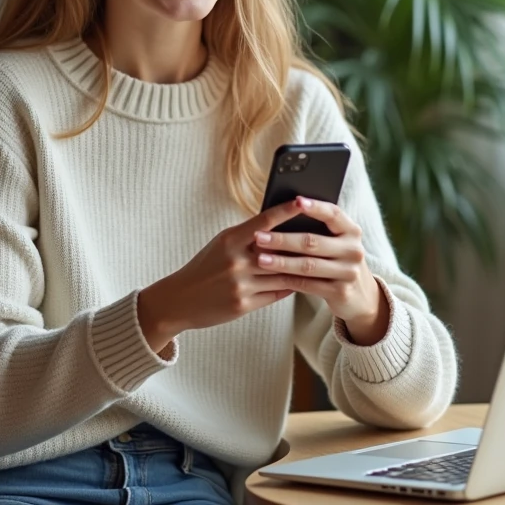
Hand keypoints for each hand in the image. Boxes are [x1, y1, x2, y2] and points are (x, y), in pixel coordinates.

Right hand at [136, 199, 305, 352]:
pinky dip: (291, 286)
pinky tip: (303, 281)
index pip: (263, 221)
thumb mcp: (221, 244)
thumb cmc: (204, 267)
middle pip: (279, 250)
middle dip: (302, 245)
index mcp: (230, 240)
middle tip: (325, 236)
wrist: (179, 299)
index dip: (286, 210)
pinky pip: (276, 294)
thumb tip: (277, 227)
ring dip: (302, 268)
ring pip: (282, 274)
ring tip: (321, 261)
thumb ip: (247, 236)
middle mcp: (236, 260)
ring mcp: (240, 284)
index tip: (304, 201)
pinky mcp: (243, 304)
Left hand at [251, 197, 388, 345]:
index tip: (295, 200)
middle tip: (259, 237)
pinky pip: (308, 284)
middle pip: (313, 242)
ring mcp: (348, 272)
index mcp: (352, 230)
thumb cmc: (337, 260)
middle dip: (283, 239)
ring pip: (308, 265)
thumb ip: (318, 229)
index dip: (315, 207)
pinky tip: (271, 277)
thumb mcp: (336, 243)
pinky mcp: (340, 292)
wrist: (360, 296)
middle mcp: (353, 250)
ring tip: (260, 259)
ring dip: (281, 262)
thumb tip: (281, 213)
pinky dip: (288, 280)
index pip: (333, 214)